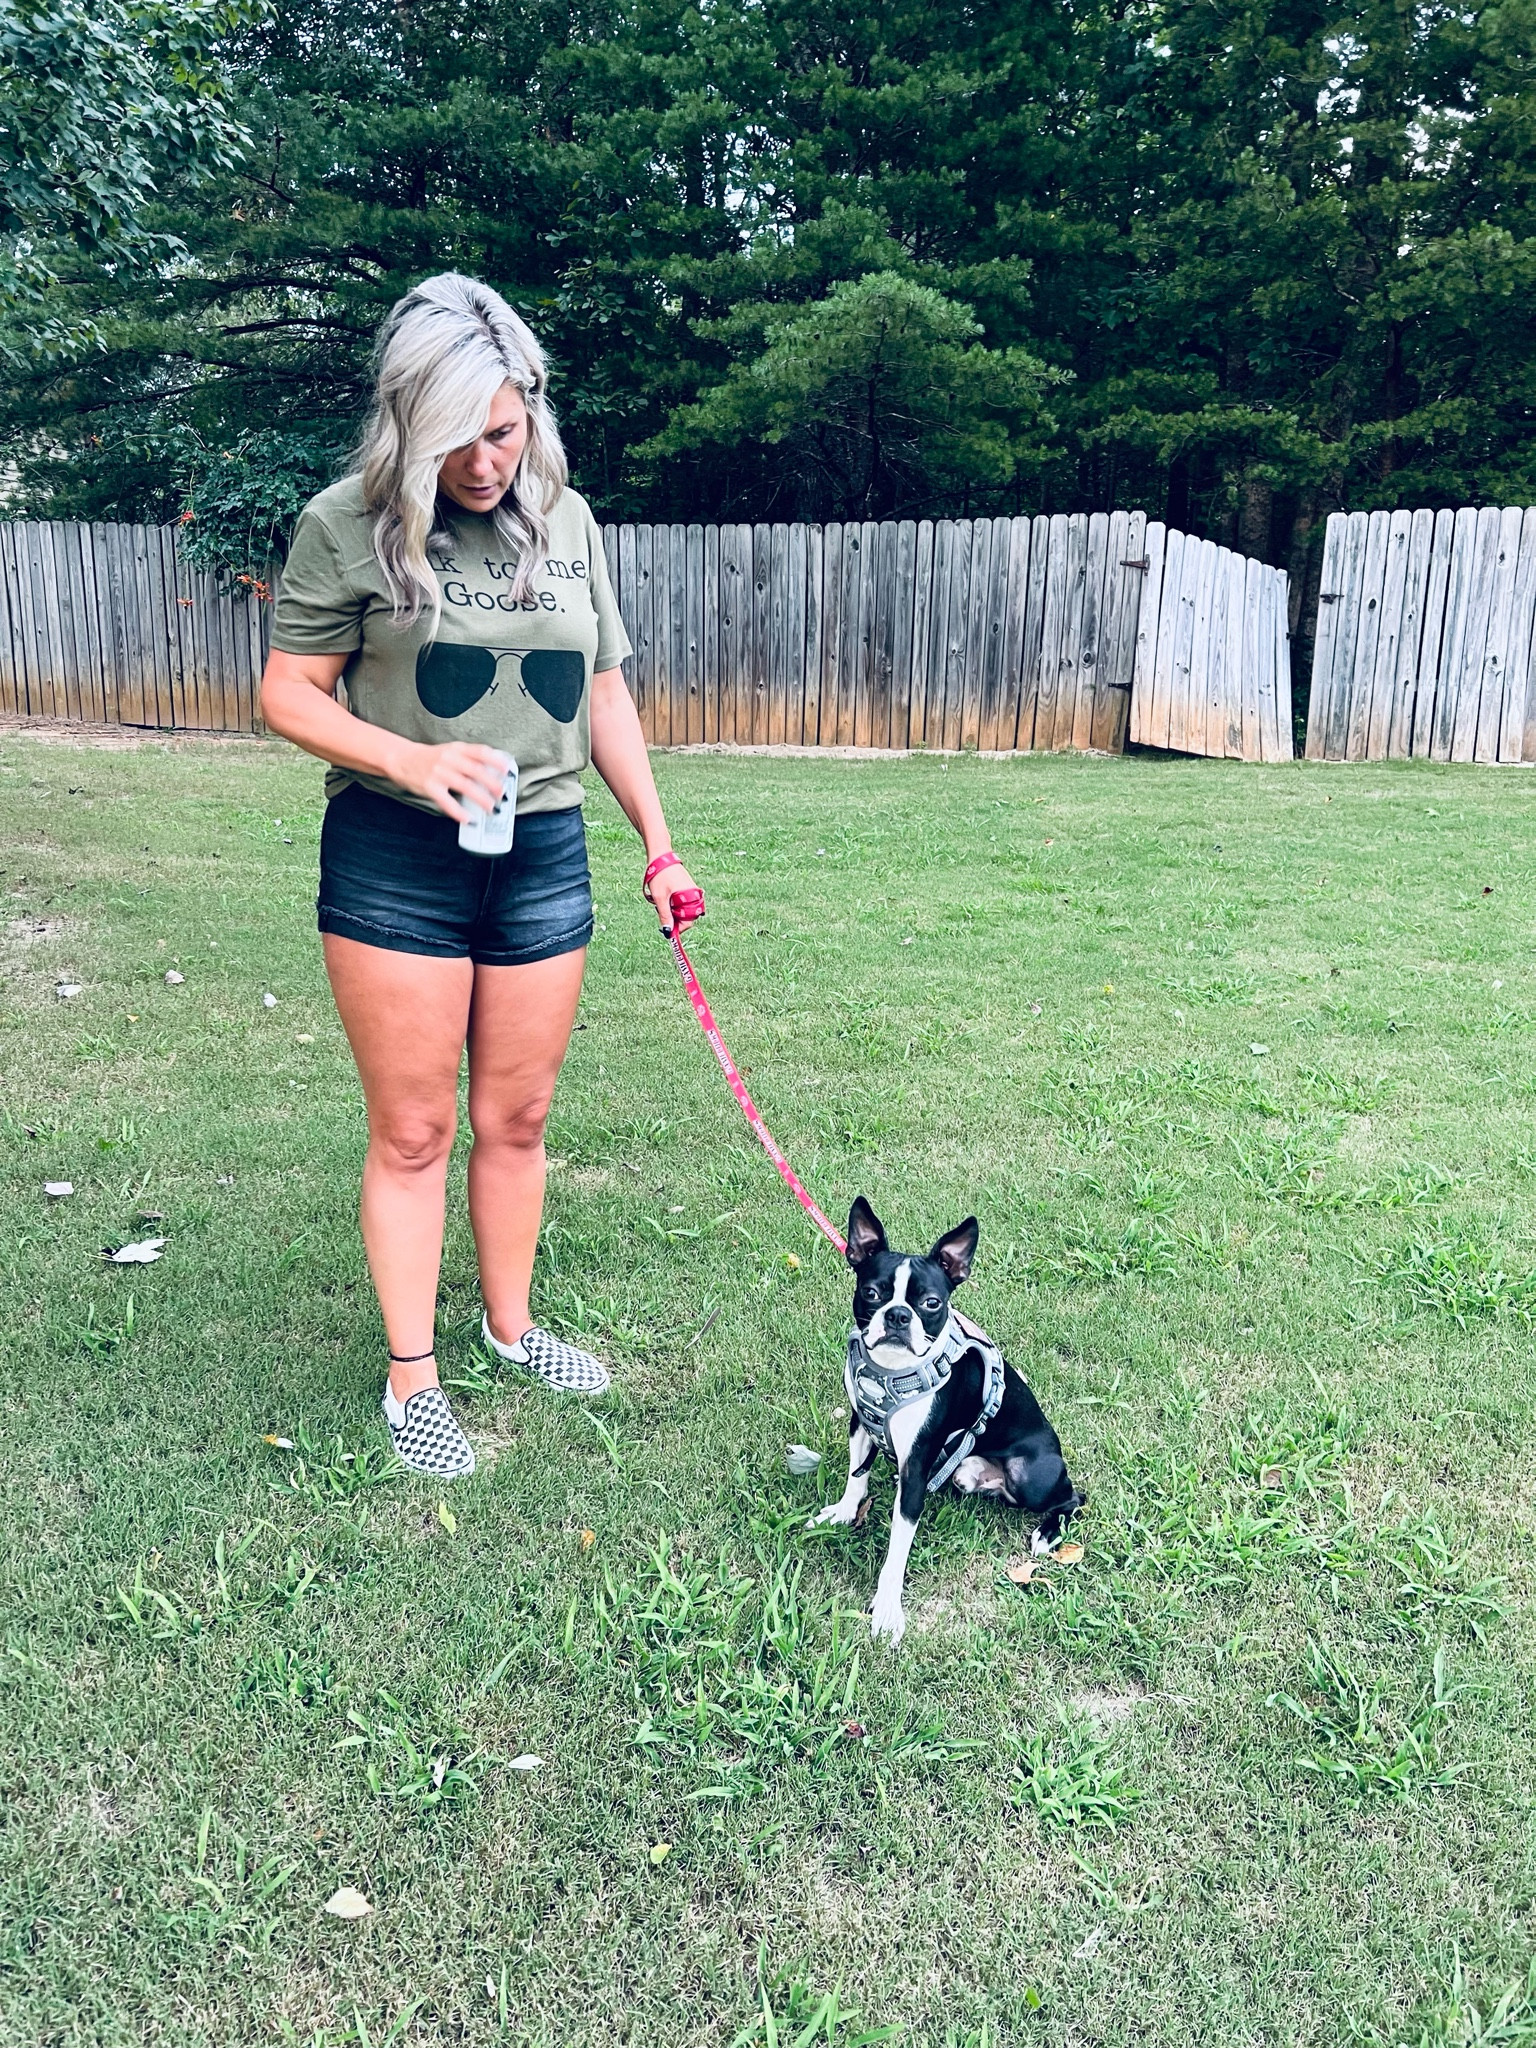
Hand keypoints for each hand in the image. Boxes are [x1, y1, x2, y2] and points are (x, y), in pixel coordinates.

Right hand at [391, 741, 507, 824]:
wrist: (402, 759)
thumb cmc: (430, 758)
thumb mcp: (450, 751)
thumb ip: (469, 758)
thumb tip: (493, 771)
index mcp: (457, 748)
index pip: (481, 752)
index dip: (496, 761)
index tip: (508, 771)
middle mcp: (449, 759)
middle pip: (476, 771)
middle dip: (493, 784)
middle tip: (502, 795)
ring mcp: (439, 773)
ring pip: (466, 786)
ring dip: (481, 799)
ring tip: (491, 808)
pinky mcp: (430, 787)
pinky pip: (447, 802)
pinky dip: (459, 812)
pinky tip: (468, 818)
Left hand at [643, 855, 701, 931]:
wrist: (661, 857)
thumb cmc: (660, 875)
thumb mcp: (660, 898)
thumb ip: (665, 915)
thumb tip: (668, 931)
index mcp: (691, 898)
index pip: (688, 922)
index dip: (677, 928)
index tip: (666, 930)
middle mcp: (695, 895)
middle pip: (687, 917)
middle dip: (674, 918)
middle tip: (661, 911)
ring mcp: (692, 891)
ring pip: (684, 909)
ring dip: (673, 910)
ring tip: (661, 901)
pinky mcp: (688, 888)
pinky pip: (683, 901)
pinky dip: (674, 903)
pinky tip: (665, 897)